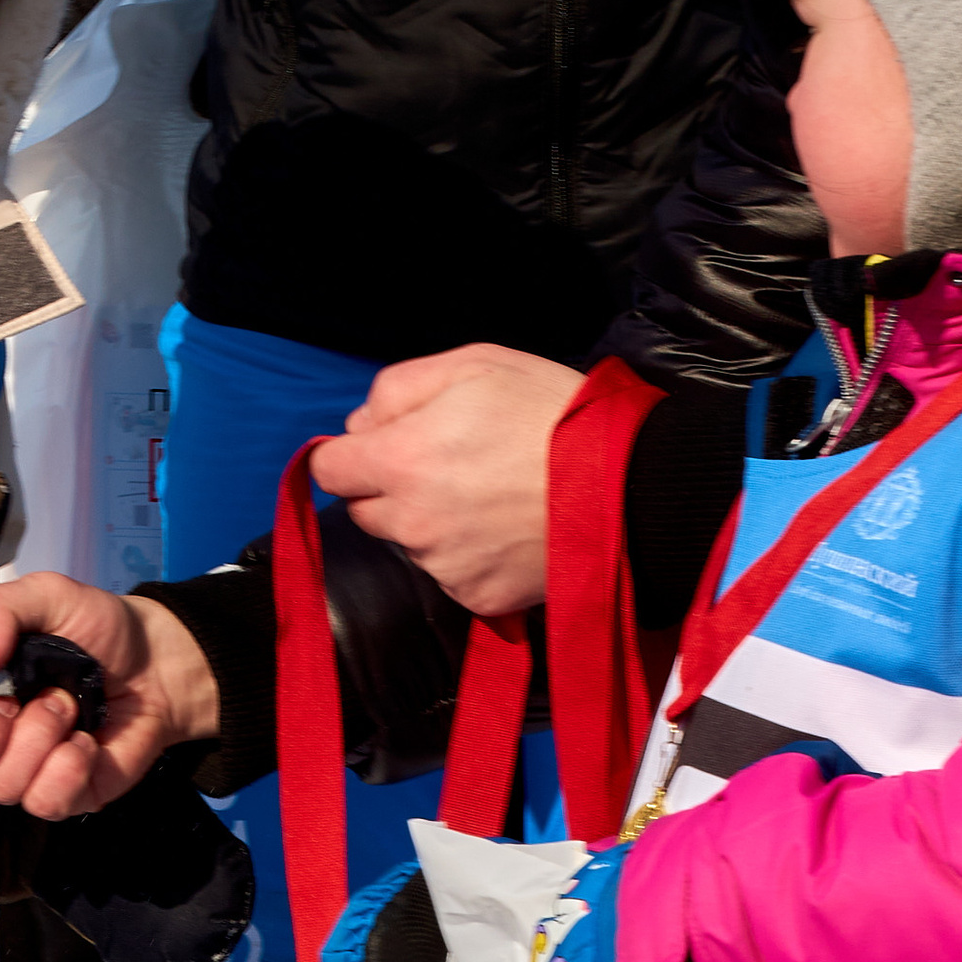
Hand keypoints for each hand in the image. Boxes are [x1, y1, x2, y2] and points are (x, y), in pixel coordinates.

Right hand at [0, 571, 218, 820]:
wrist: (159, 660)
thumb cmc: (92, 627)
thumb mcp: (43, 595)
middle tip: (15, 699)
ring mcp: (19, 772)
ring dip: (38, 738)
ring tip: (66, 704)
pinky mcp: (61, 796)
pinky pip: (44, 802)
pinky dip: (68, 767)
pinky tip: (85, 740)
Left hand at [314, 345, 583, 615]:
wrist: (632, 485)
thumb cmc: (556, 416)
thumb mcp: (476, 364)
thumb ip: (400, 387)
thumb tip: (361, 423)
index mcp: (402, 460)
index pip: (330, 470)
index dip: (352, 455)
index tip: (383, 448)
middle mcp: (412, 522)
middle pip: (365, 510)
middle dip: (393, 488)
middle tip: (452, 466)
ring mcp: (444, 566)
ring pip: (410, 544)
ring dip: (432, 523)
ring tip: (493, 494)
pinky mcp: (477, 597)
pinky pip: (452, 575)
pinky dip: (470, 556)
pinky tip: (509, 528)